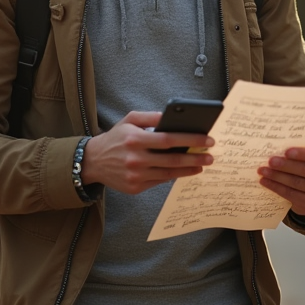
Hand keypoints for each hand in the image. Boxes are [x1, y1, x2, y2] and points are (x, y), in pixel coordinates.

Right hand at [80, 111, 213, 194]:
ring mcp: (136, 175)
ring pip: (169, 173)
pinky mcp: (135, 188)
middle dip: (195, 157)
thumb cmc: (116, 138)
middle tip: (211, 156)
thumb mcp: (129, 120)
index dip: (190, 140)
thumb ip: (151, 117)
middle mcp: (136, 159)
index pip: (169, 139)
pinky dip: (173, 176)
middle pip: (173, 159)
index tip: (207, 139)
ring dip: (188, 169)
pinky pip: (159, 181)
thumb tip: (172, 117)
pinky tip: (184, 170)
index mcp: (135, 139)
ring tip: (202, 164)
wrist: (93, 161)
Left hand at [258, 146, 304, 216]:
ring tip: (263, 170)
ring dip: (277, 176)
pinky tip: (265, 181)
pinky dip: (275, 187)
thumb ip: (302, 151)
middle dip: (285, 165)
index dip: (303, 153)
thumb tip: (277, 144)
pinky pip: (290, 194)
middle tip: (270, 161)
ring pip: (296, 183)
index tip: (286, 151)